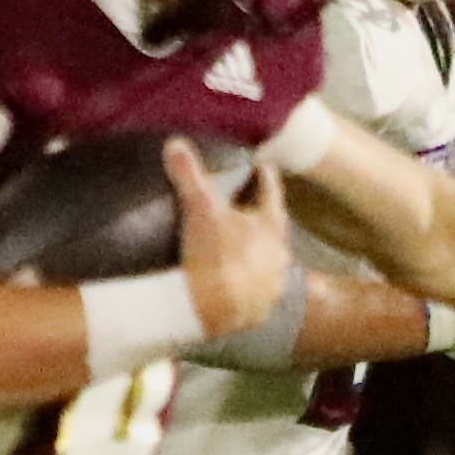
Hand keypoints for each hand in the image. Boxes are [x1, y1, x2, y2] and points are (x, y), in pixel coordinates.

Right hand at [165, 138, 289, 340]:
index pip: (271, 192)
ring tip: (240, 247)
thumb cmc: (213, 255)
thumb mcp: (200, 209)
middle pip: (273, 229)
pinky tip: (234, 284)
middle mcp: (278, 256)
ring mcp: (271, 285)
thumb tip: (176, 144)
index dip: (265, 176)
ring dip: (257, 254)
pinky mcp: (259, 311)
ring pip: (268, 263)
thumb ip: (189, 175)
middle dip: (261, 218)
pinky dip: (247, 285)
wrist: (212, 310)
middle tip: (248, 208)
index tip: (263, 165)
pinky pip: (256, 293)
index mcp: (270, 226)